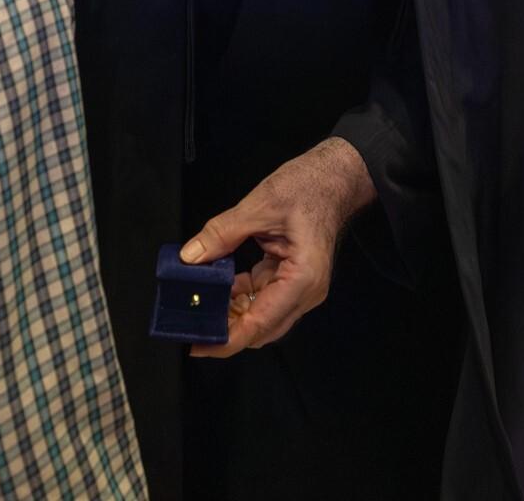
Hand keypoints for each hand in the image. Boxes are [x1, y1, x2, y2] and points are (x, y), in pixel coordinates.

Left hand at [180, 137, 375, 358]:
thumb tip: (190, 257)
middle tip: (190, 325)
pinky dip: (240, 296)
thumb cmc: (308, 188)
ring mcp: (300, 286)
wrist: (333, 177)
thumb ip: (221, 234)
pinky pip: (263, 296)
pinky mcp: (292, 278)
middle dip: (226, 330)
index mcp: (303, 278)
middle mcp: (306, 291)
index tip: (199, 345)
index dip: (227, 339)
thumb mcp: (258, 206)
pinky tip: (217, 288)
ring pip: (260, 314)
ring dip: (231, 313)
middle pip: (261, 327)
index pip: (261, 323)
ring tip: (199, 306)